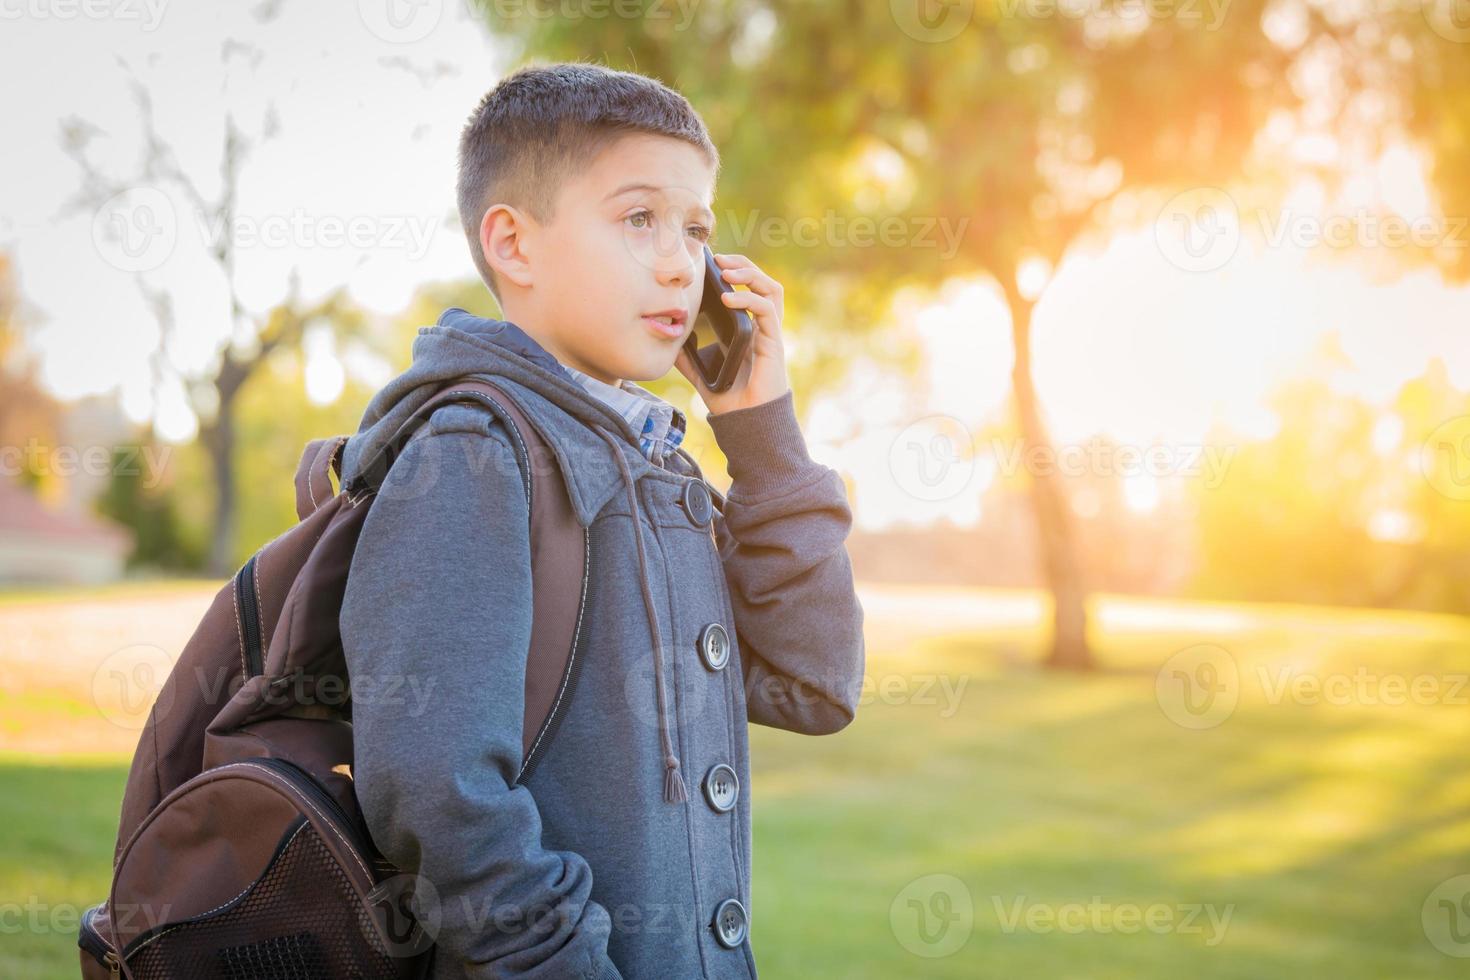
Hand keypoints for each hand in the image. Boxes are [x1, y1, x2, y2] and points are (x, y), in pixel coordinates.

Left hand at [674, 252, 790, 415]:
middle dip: (743, 264)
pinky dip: (749, 298)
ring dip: (751, 274)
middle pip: (763, 282)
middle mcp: (762, 328)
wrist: (747, 423)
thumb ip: (688, 356)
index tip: (712, 262)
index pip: (750, 289)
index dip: (736, 270)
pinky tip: (729, 297)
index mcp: (749, 329)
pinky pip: (767, 310)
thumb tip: (667, 340)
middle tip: (719, 259)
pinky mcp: (773, 343)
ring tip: (727, 271)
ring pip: (772, 289)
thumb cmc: (730, 400)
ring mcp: (770, 334)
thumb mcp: (701, 372)